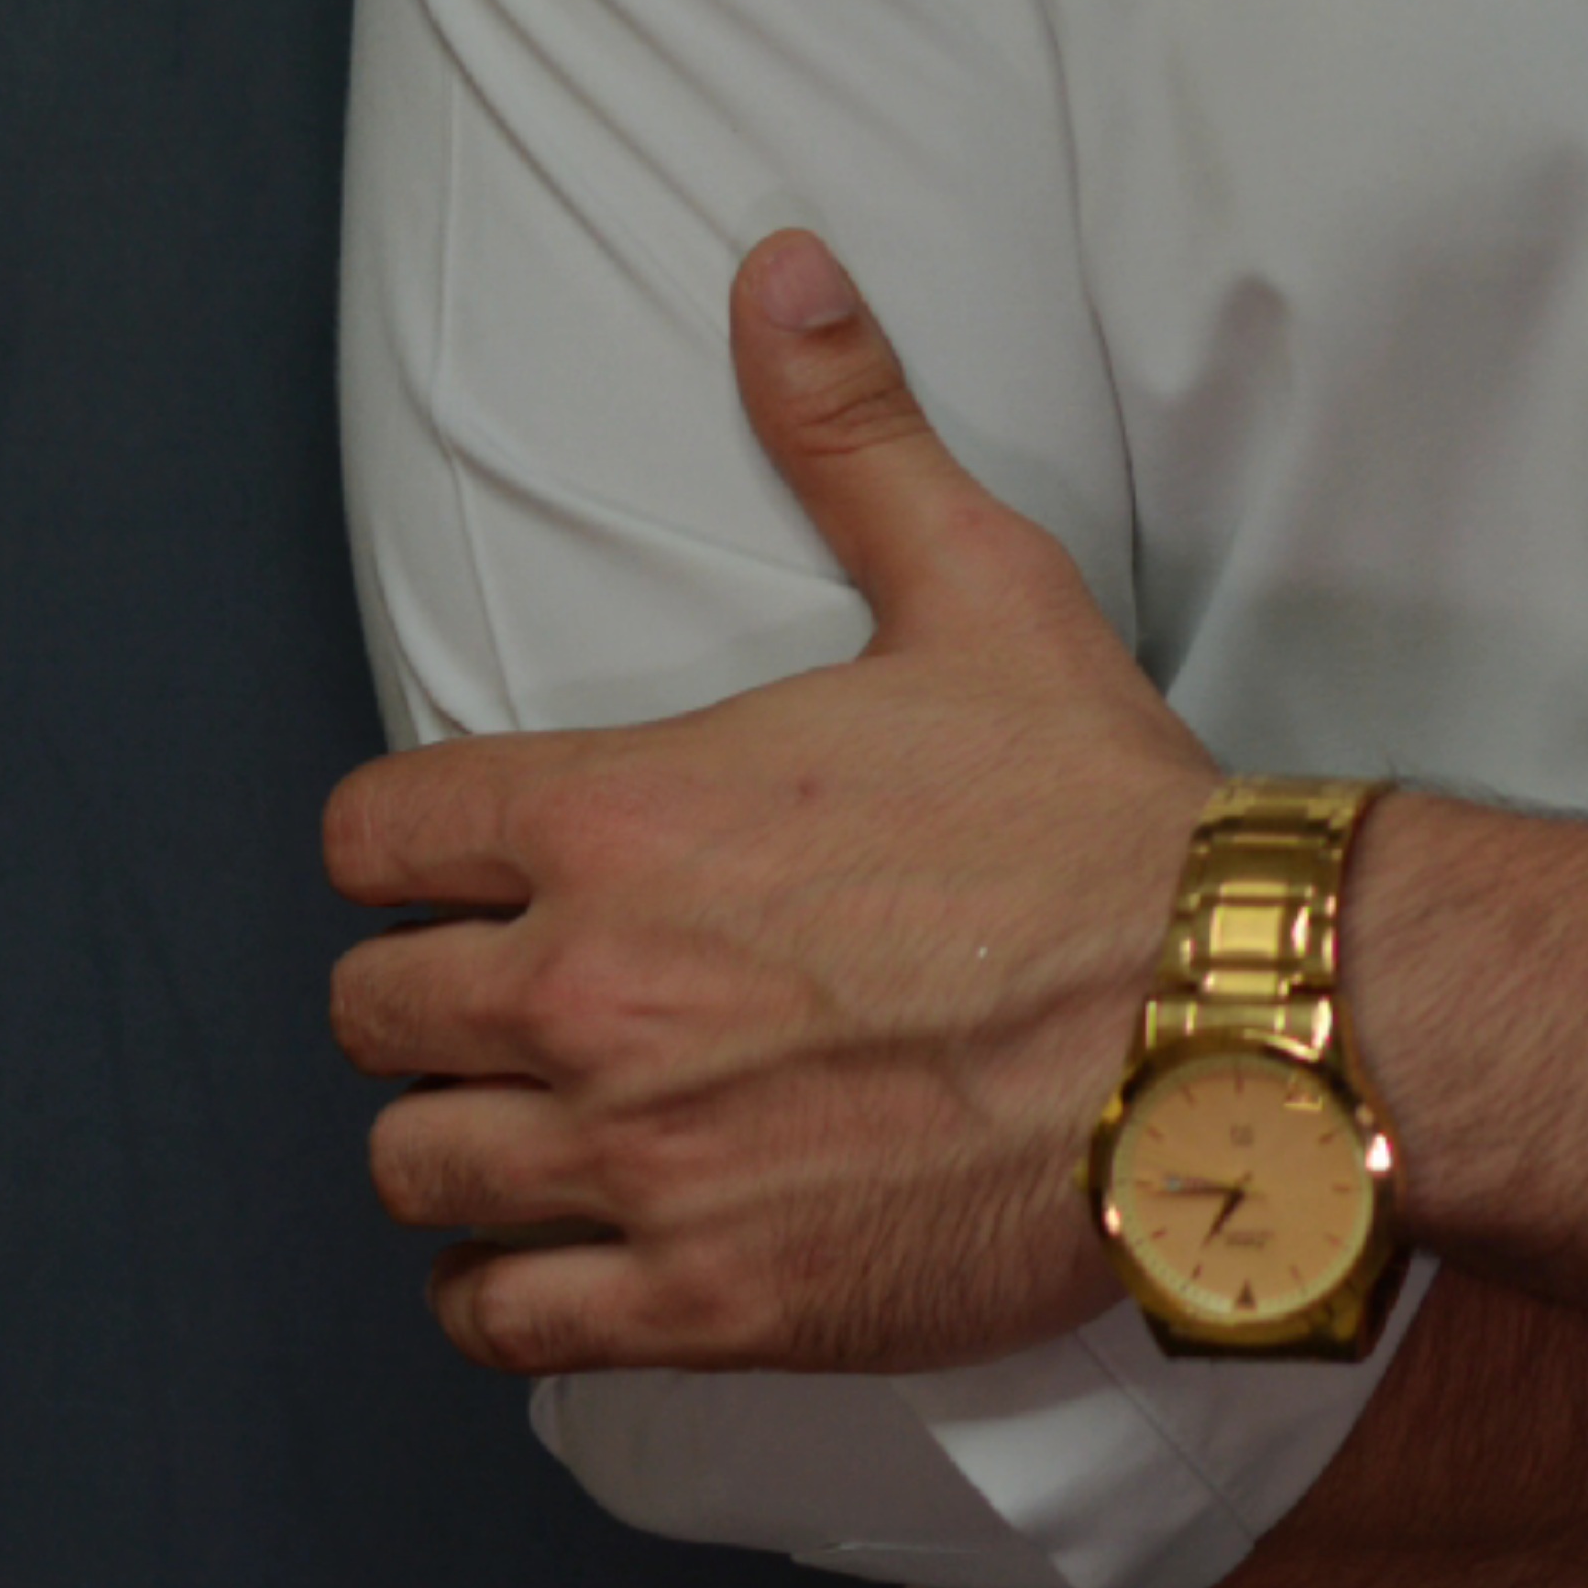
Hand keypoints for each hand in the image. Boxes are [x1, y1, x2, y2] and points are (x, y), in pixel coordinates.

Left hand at [325, 236, 1213, 1376]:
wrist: (1221, 1026)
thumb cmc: (1098, 816)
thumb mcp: (976, 588)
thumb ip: (849, 432)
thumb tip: (781, 267)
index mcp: (621, 820)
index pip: (373, 839)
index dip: (407, 848)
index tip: (461, 865)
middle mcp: (590, 993)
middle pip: (366, 1014)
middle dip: (427, 998)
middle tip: (512, 996)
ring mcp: (635, 1159)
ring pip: (413, 1172)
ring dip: (460, 1147)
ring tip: (534, 1128)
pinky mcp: (699, 1297)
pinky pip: (501, 1320)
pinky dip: (509, 1293)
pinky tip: (569, 1255)